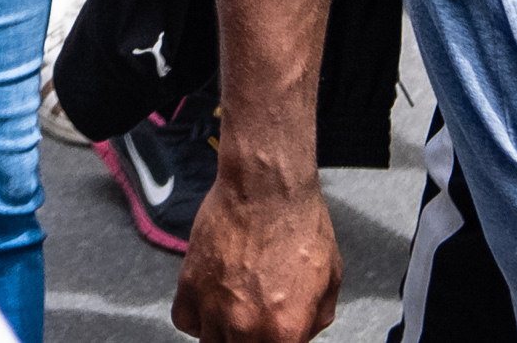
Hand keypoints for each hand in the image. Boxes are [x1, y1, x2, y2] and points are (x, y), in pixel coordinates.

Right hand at [169, 162, 342, 338]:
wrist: (267, 187)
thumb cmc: (300, 224)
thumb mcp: (330, 281)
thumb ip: (314, 320)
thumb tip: (301, 332)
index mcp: (286, 332)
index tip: (275, 337)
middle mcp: (247, 326)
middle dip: (251, 341)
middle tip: (256, 325)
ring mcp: (214, 307)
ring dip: (223, 334)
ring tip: (235, 314)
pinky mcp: (190, 284)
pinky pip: (186, 321)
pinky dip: (197, 317)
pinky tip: (213, 302)